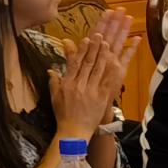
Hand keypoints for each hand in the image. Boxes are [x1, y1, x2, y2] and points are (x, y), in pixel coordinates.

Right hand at [48, 10, 136, 136]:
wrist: (74, 132)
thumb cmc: (63, 114)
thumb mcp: (55, 97)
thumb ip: (54, 82)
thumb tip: (50, 69)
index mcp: (68, 84)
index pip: (75, 63)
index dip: (81, 50)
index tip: (86, 39)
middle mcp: (80, 85)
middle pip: (88, 63)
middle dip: (94, 48)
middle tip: (100, 35)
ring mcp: (92, 91)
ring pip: (99, 70)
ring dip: (103, 55)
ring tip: (108, 43)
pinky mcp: (101, 98)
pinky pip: (107, 82)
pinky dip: (112, 71)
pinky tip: (116, 61)